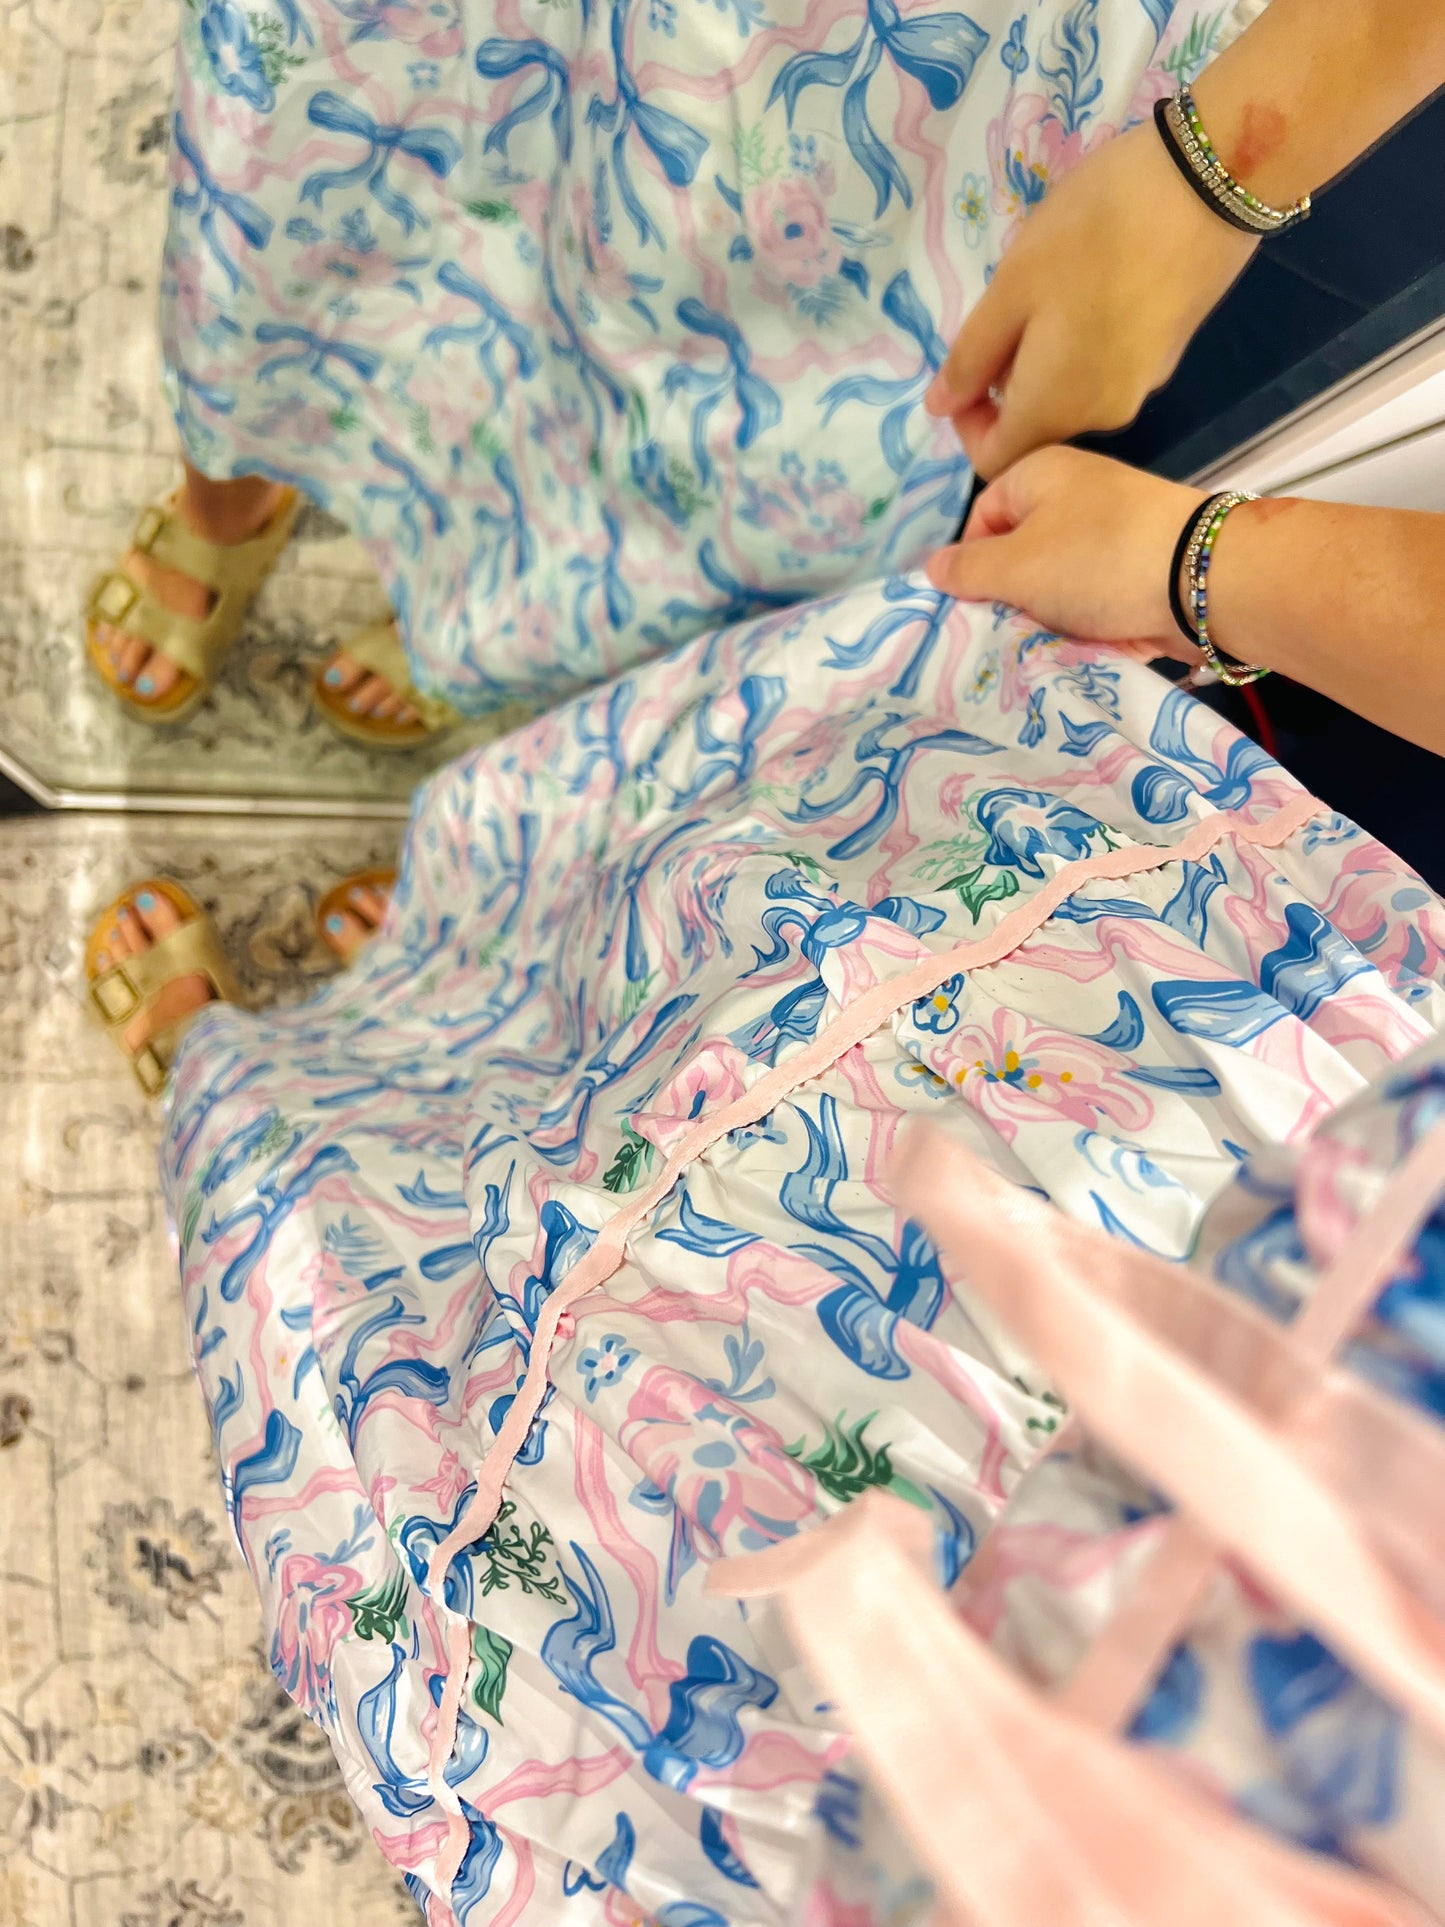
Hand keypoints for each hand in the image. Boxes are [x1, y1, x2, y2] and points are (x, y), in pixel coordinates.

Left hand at [924, 122, 1257, 478]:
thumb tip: (939, 409)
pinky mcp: (1168, 353)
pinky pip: (1106, 370)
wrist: (1212, 185)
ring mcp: (1142, 386)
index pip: (996, 462)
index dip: (968, 428)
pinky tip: (1091, 283)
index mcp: (1055, 410)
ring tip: (1048, 289)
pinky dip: (1083, 345)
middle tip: (1006, 310)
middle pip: (1037, 429)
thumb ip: (971, 358)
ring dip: (1044, 361)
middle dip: (1007, 387)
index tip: (964, 371)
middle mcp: (1101, 415)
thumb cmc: (1093, 232)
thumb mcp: (1011, 288)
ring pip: (1072, 398)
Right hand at [926, 446, 1205, 660]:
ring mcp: (1115, 528)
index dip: (971, 560)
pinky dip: (1090, 619)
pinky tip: (1091, 641)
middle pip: (1020, 551)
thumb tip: (933, 568)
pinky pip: (1098, 595)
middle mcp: (1078, 492)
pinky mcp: (1144, 562)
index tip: (976, 602)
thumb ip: (967, 570)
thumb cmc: (1096, 560)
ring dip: (1051, 613)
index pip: (982, 515)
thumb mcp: (1016, 567)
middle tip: (1012, 627)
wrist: (1204, 577)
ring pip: (1059, 580)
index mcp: (1040, 471)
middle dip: (1012, 594)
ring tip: (1054, 638)